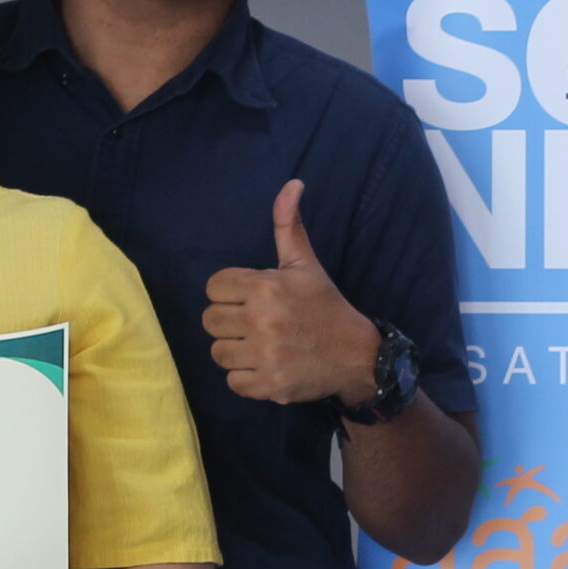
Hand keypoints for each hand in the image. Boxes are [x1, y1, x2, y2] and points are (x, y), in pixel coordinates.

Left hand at [206, 179, 388, 408]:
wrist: (357, 357)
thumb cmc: (326, 307)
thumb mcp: (306, 265)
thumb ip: (288, 226)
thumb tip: (292, 183)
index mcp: (266, 286)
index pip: (214, 287)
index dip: (230, 293)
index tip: (252, 300)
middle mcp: (262, 320)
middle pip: (210, 320)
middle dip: (230, 322)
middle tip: (256, 325)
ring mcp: (265, 354)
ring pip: (217, 352)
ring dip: (235, 351)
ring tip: (260, 347)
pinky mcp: (269, 384)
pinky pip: (232, 381)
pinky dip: (246, 378)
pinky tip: (266, 367)